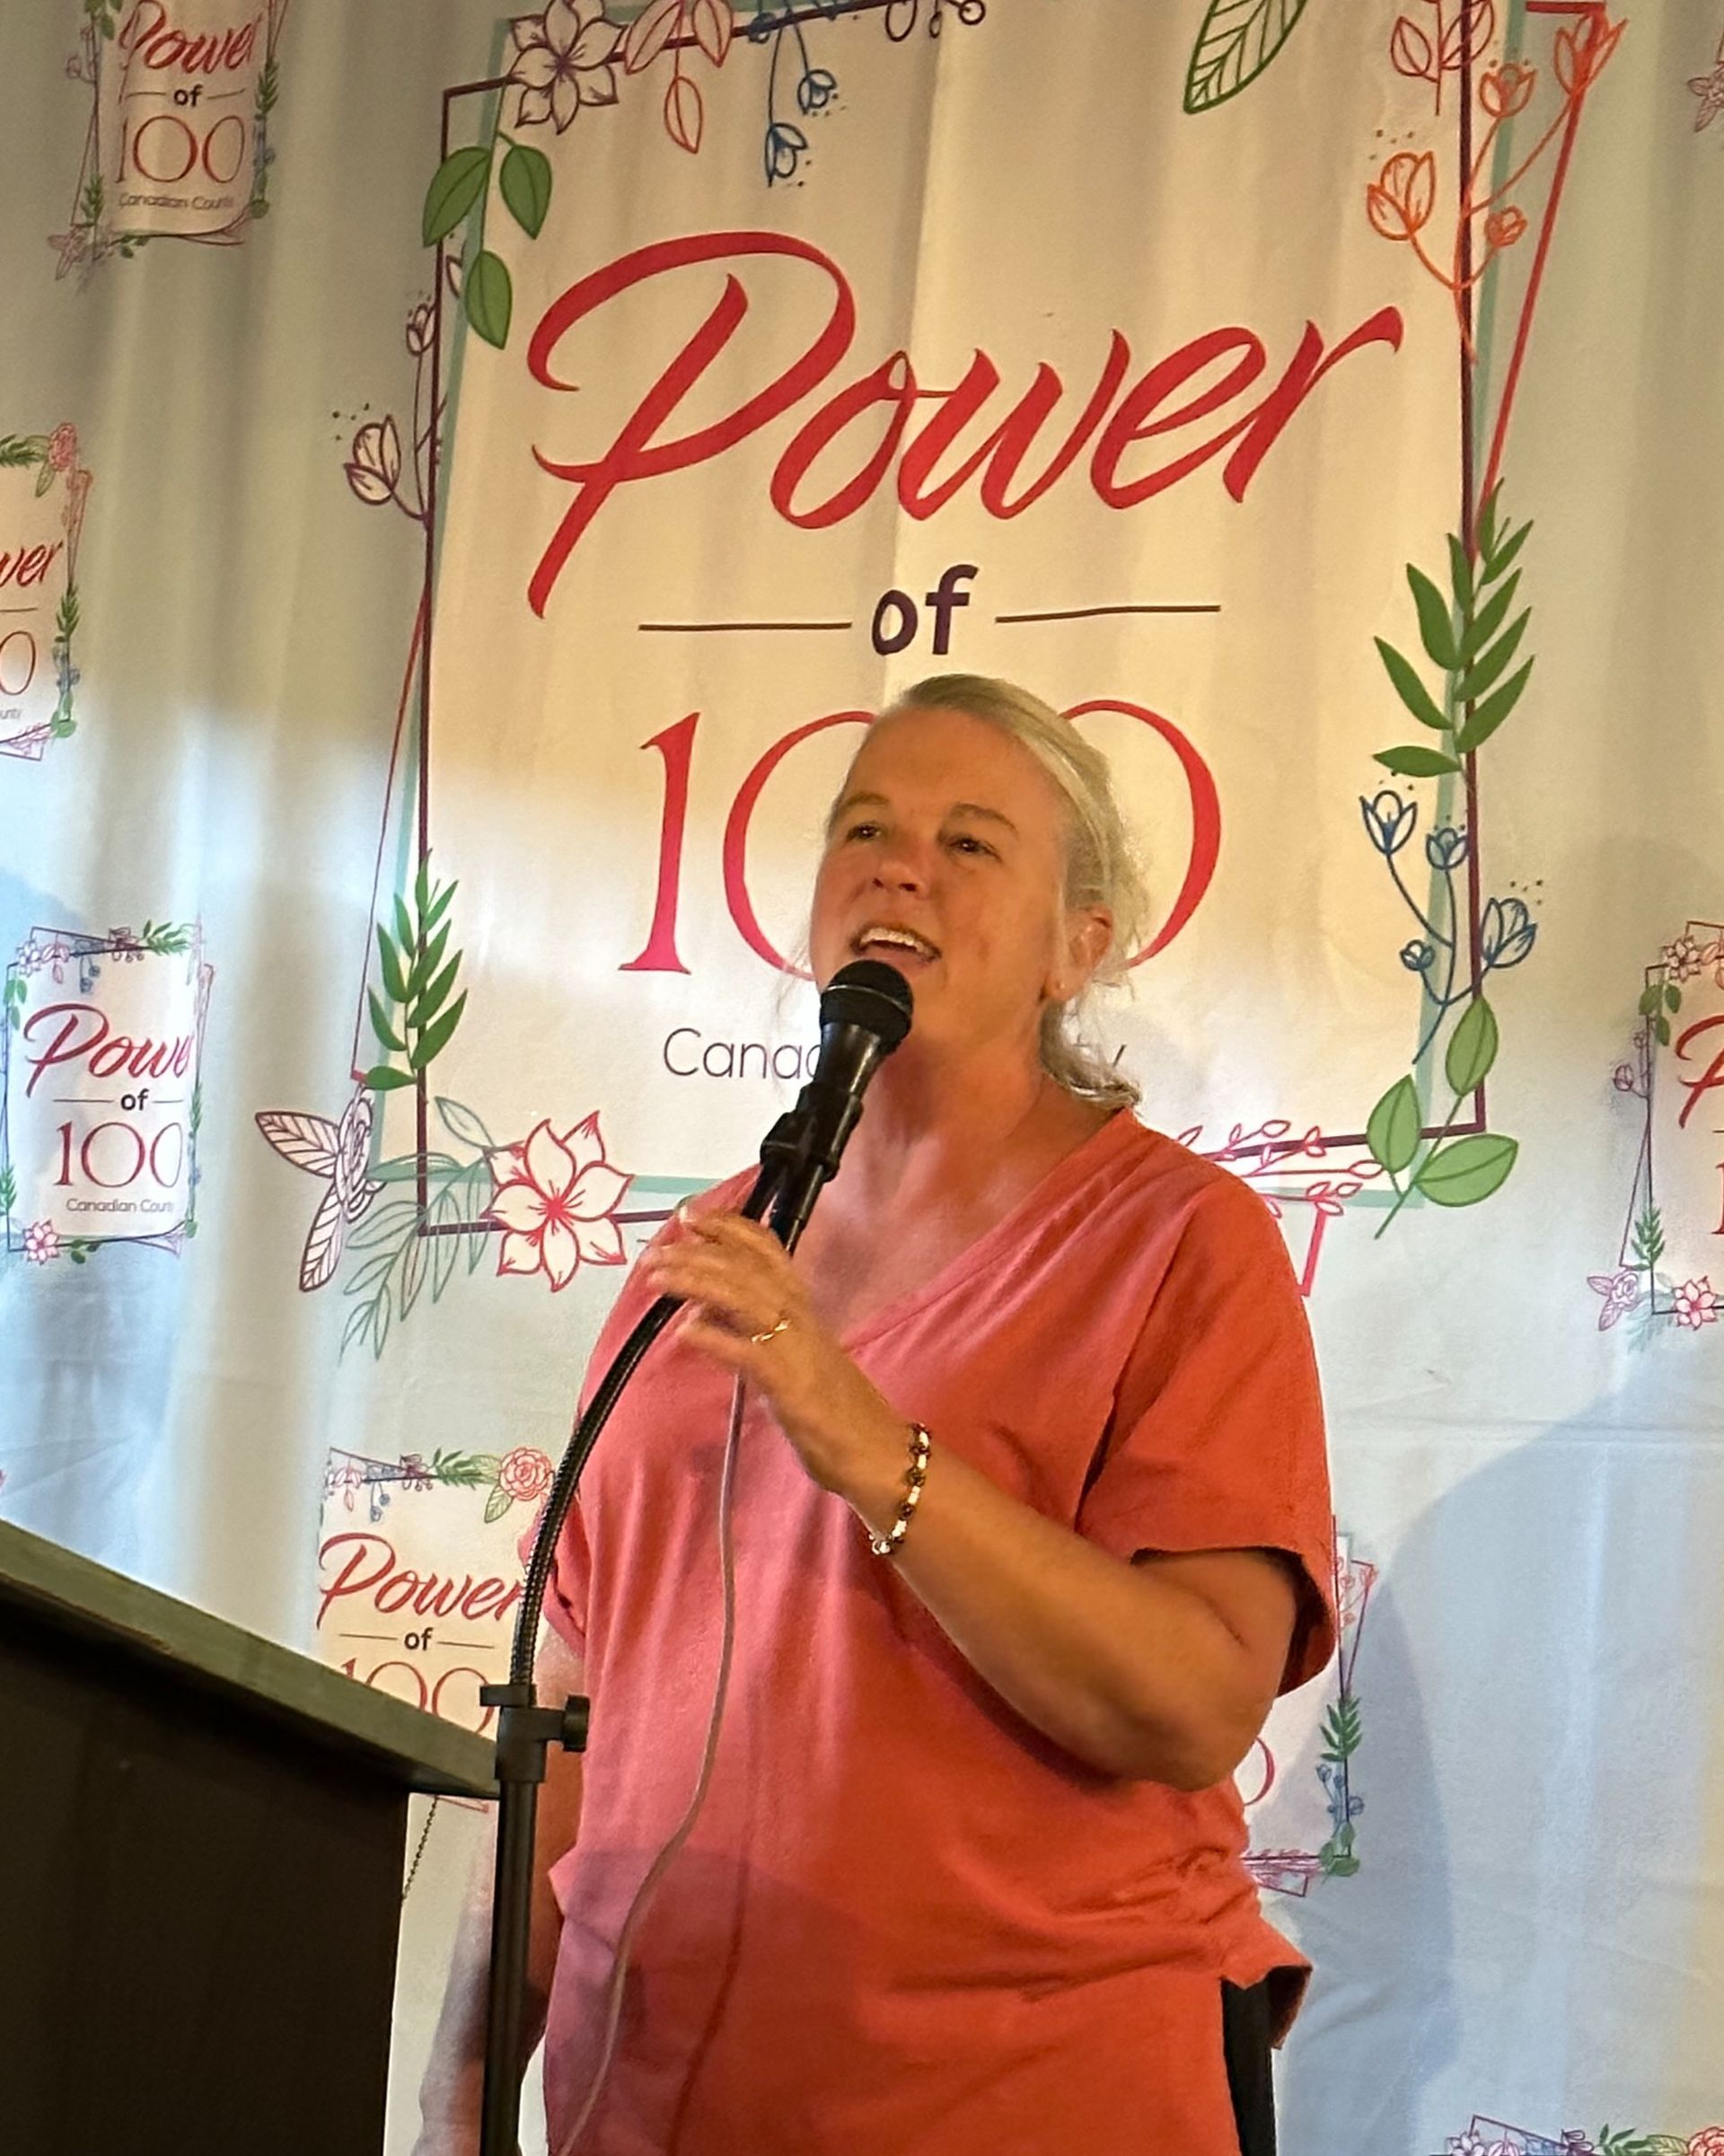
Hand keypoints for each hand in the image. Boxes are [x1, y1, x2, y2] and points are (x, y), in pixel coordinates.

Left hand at [640, 1211, 905, 1505]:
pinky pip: (749, 1353)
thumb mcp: (785, 1354)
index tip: (691, 1214)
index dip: (727, 1227)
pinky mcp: (791, 1384)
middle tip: (655, 1250)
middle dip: (697, 1253)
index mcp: (800, 1305)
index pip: (767, 1250)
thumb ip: (747, 1329)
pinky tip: (685, 1332)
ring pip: (745, 1298)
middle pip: (746, 1268)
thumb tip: (701, 1313)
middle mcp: (800, 1315)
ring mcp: (796, 1348)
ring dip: (698, 1282)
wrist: (873, 1447)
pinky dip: (716, 1339)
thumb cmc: (830, 1405)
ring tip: (658, 1278)